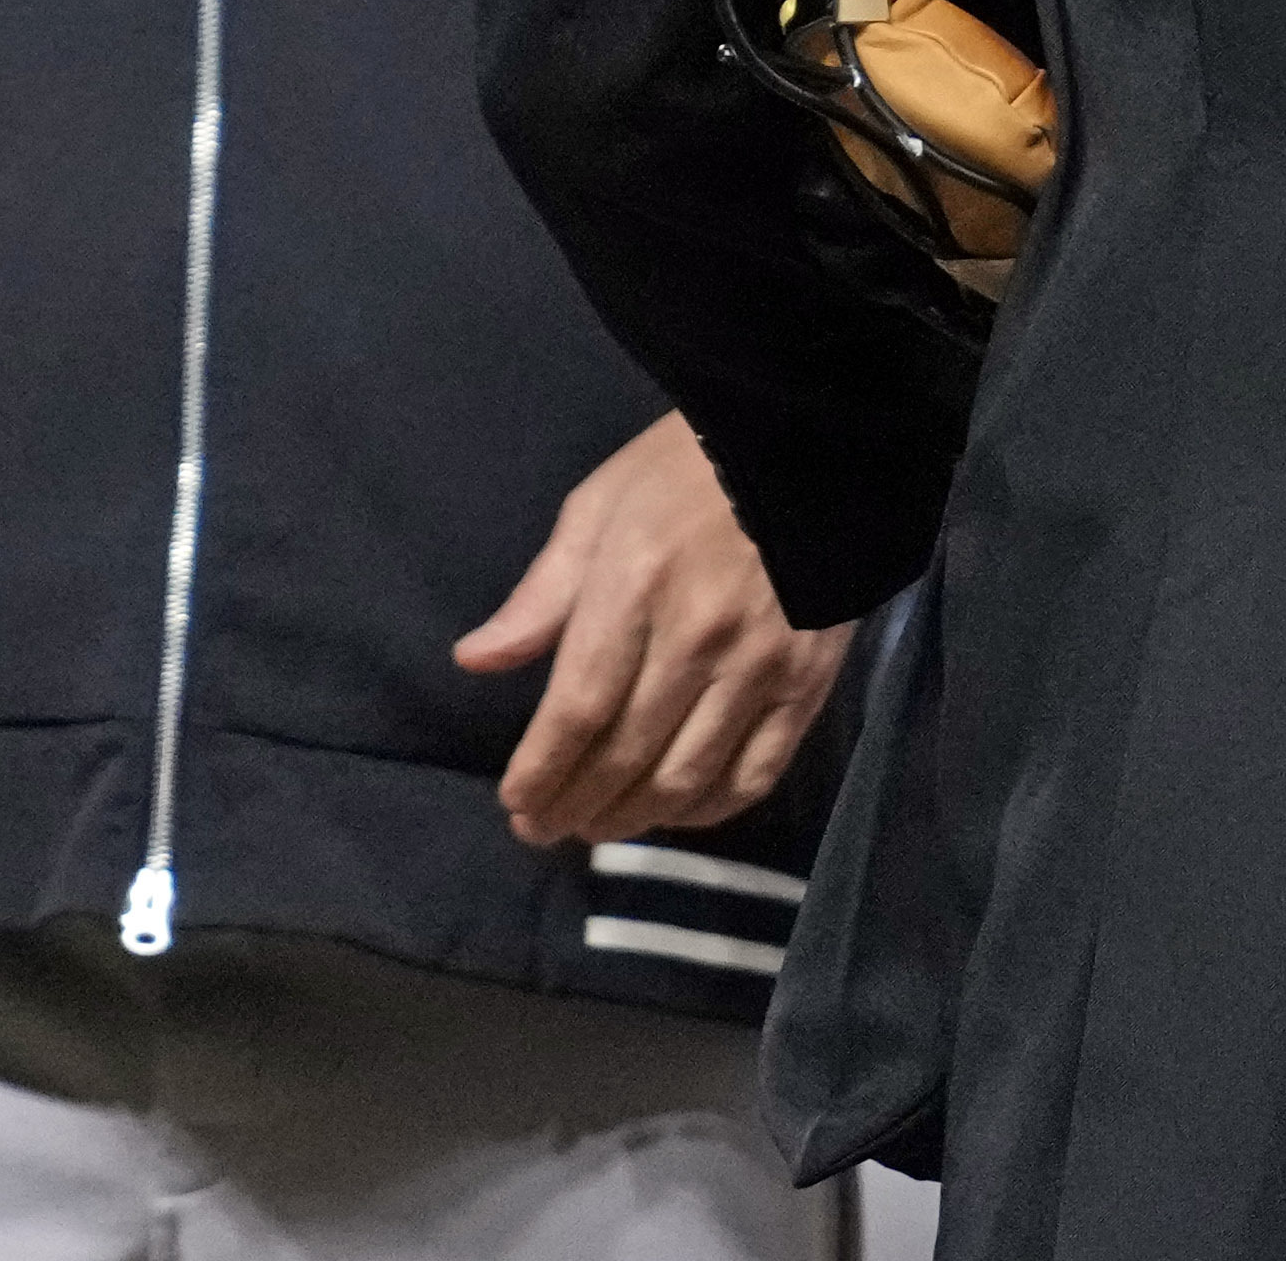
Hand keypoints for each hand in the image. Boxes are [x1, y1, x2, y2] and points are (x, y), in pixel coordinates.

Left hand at [452, 410, 849, 847]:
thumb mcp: (593, 511)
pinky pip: (759, 770)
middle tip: (543, 831)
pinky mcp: (809, 685)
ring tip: (596, 829)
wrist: (806, 453)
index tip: (516, 804)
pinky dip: (713, 807)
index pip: (578, 707)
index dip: (543, 768)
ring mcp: (760, 668)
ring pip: (690, 774)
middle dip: (577, 803)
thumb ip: (540, 596)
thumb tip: (476, 660)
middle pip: (628, 751)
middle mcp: (697, 639)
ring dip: (637, 816)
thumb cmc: (681, 473)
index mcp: (632, 590)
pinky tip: (676, 816)